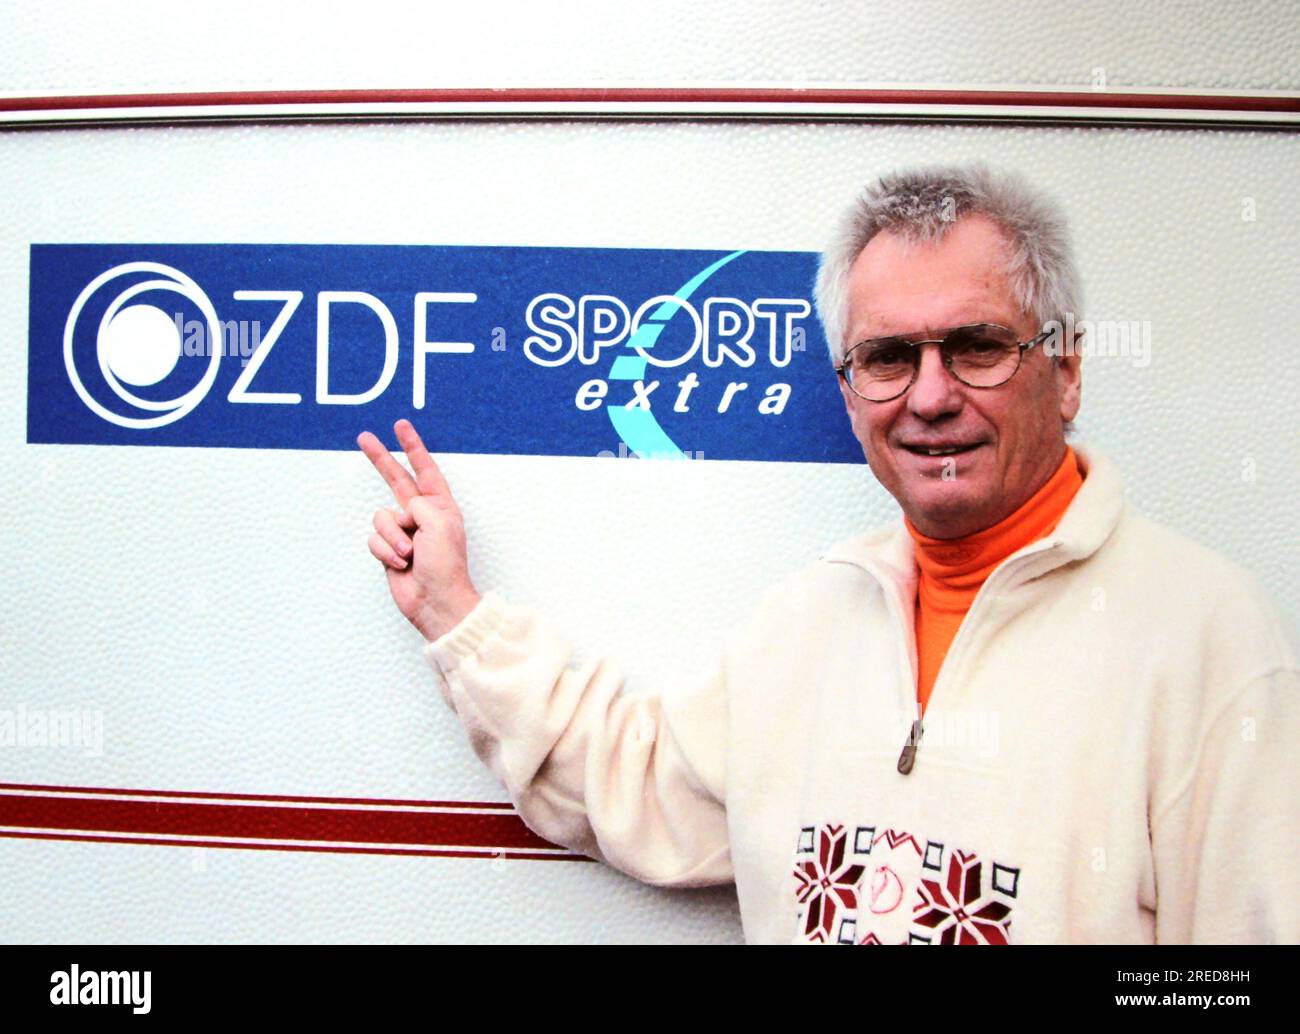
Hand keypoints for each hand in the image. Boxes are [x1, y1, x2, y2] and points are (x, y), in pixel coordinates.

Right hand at [357, 419, 480, 641]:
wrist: (435, 601)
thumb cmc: (446, 565)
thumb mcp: (440, 524)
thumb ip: (419, 505)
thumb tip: (400, 512)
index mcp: (440, 505)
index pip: (424, 469)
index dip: (412, 447)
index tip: (400, 425)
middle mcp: (421, 515)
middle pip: (395, 479)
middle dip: (381, 459)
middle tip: (364, 438)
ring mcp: (403, 532)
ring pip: (381, 517)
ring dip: (393, 537)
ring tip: (410, 554)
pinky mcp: (388, 550)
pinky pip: (374, 539)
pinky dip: (385, 552)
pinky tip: (401, 564)